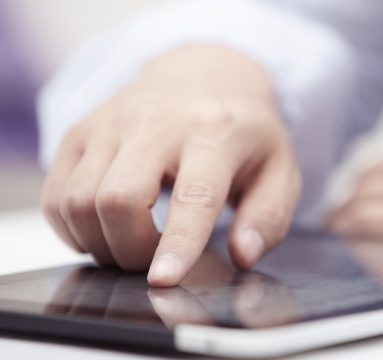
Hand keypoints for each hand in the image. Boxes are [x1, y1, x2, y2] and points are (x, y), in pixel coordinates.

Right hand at [41, 46, 301, 286]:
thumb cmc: (243, 131)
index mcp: (215, 132)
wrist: (203, 73)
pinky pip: (55, 196)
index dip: (177, 243)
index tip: (163, 280)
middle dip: (131, 251)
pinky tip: (103, 227)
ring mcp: (111, 123)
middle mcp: (156, 122)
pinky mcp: (80, 131)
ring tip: (131, 242)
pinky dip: (72, 228)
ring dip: (100, 243)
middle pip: (118, 200)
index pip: (193, 195)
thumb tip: (243, 255)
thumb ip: (267, 216)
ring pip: (78, 201)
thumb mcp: (278, 169)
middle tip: (153, 259)